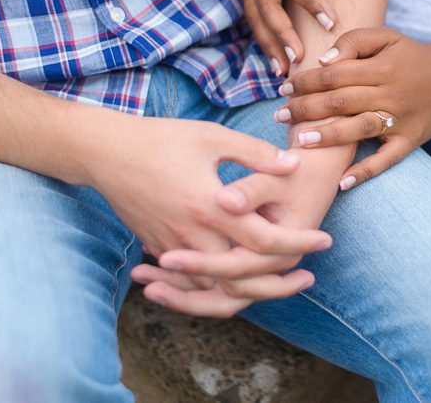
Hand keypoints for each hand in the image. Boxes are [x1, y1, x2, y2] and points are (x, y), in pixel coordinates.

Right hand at [85, 115, 333, 312]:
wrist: (104, 153)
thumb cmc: (162, 139)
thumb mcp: (213, 136)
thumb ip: (255, 154)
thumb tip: (293, 165)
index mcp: (210, 206)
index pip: (265, 240)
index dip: (299, 242)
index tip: (325, 239)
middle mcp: (192, 234)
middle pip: (243, 279)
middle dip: (279, 285)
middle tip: (308, 278)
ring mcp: (173, 247)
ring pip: (215, 290)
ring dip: (250, 293)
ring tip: (280, 285)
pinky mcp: (159, 249)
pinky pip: (192, 284)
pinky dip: (216, 290)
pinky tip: (239, 283)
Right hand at [238, 0, 340, 76]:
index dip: (311, 3)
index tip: (331, 24)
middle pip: (267, 6)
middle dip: (282, 34)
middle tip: (300, 58)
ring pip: (255, 19)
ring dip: (269, 46)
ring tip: (284, 71)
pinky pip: (252, 21)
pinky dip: (263, 42)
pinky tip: (275, 63)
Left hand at [272, 28, 430, 189]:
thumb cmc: (411, 56)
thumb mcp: (386, 37)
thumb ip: (354, 42)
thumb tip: (323, 62)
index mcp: (382, 67)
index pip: (335, 75)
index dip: (306, 82)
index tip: (283, 89)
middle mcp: (391, 94)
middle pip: (341, 102)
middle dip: (306, 109)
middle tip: (279, 116)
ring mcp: (401, 120)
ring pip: (359, 129)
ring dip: (328, 137)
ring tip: (300, 142)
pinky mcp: (410, 141)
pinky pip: (387, 159)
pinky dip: (365, 171)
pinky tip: (342, 182)